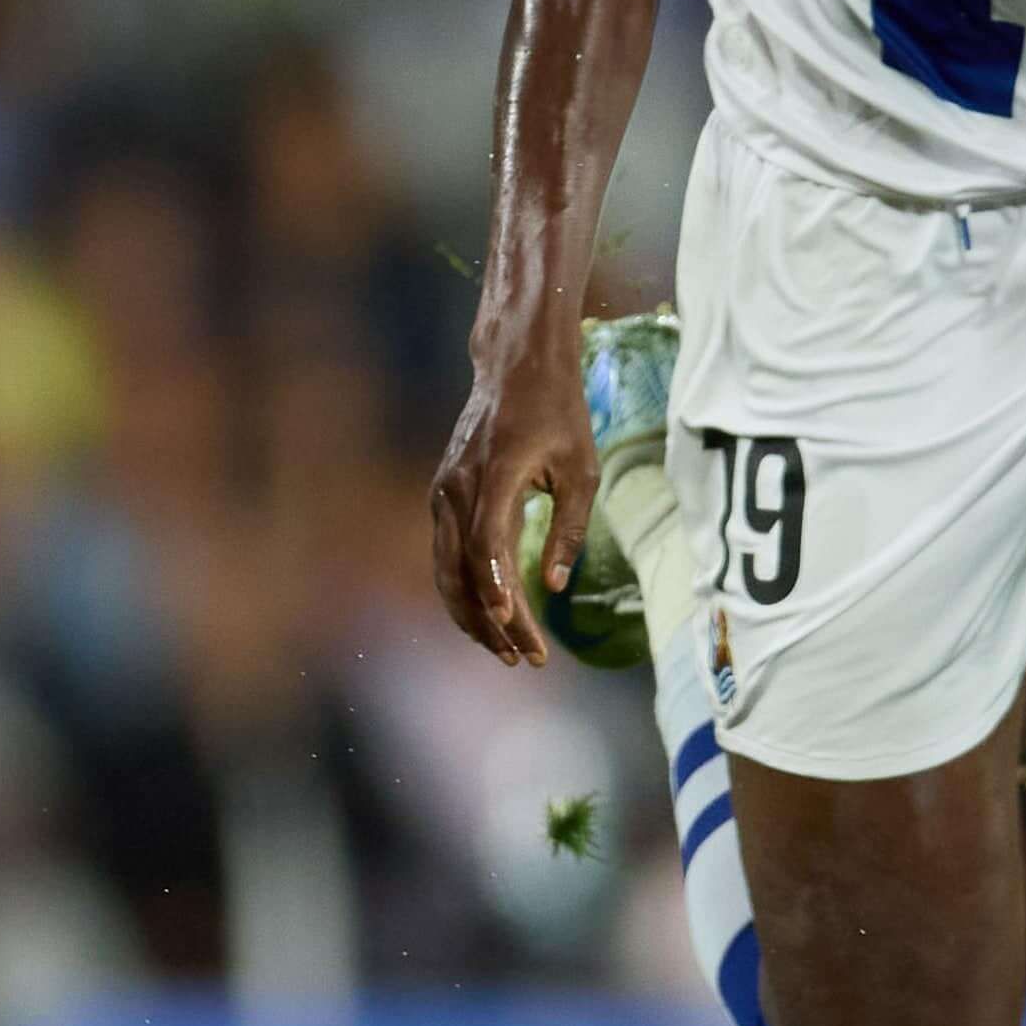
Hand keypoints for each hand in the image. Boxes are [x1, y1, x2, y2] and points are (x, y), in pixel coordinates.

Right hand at [427, 332, 595, 665]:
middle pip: (461, 571)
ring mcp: (443, 493)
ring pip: (446, 570)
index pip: (484, 546)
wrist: (515, 367)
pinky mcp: (444, 497)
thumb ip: (569, 530)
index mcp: (493, 476)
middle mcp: (456, 488)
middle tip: (525, 658)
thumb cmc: (558, 413)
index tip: (514, 626)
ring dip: (472, 615)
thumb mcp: (582, 469)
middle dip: (490, 621)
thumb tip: (554, 588)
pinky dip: (464, 591)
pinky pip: (446, 555)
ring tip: (505, 651)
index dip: (496, 590)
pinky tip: (488, 617)